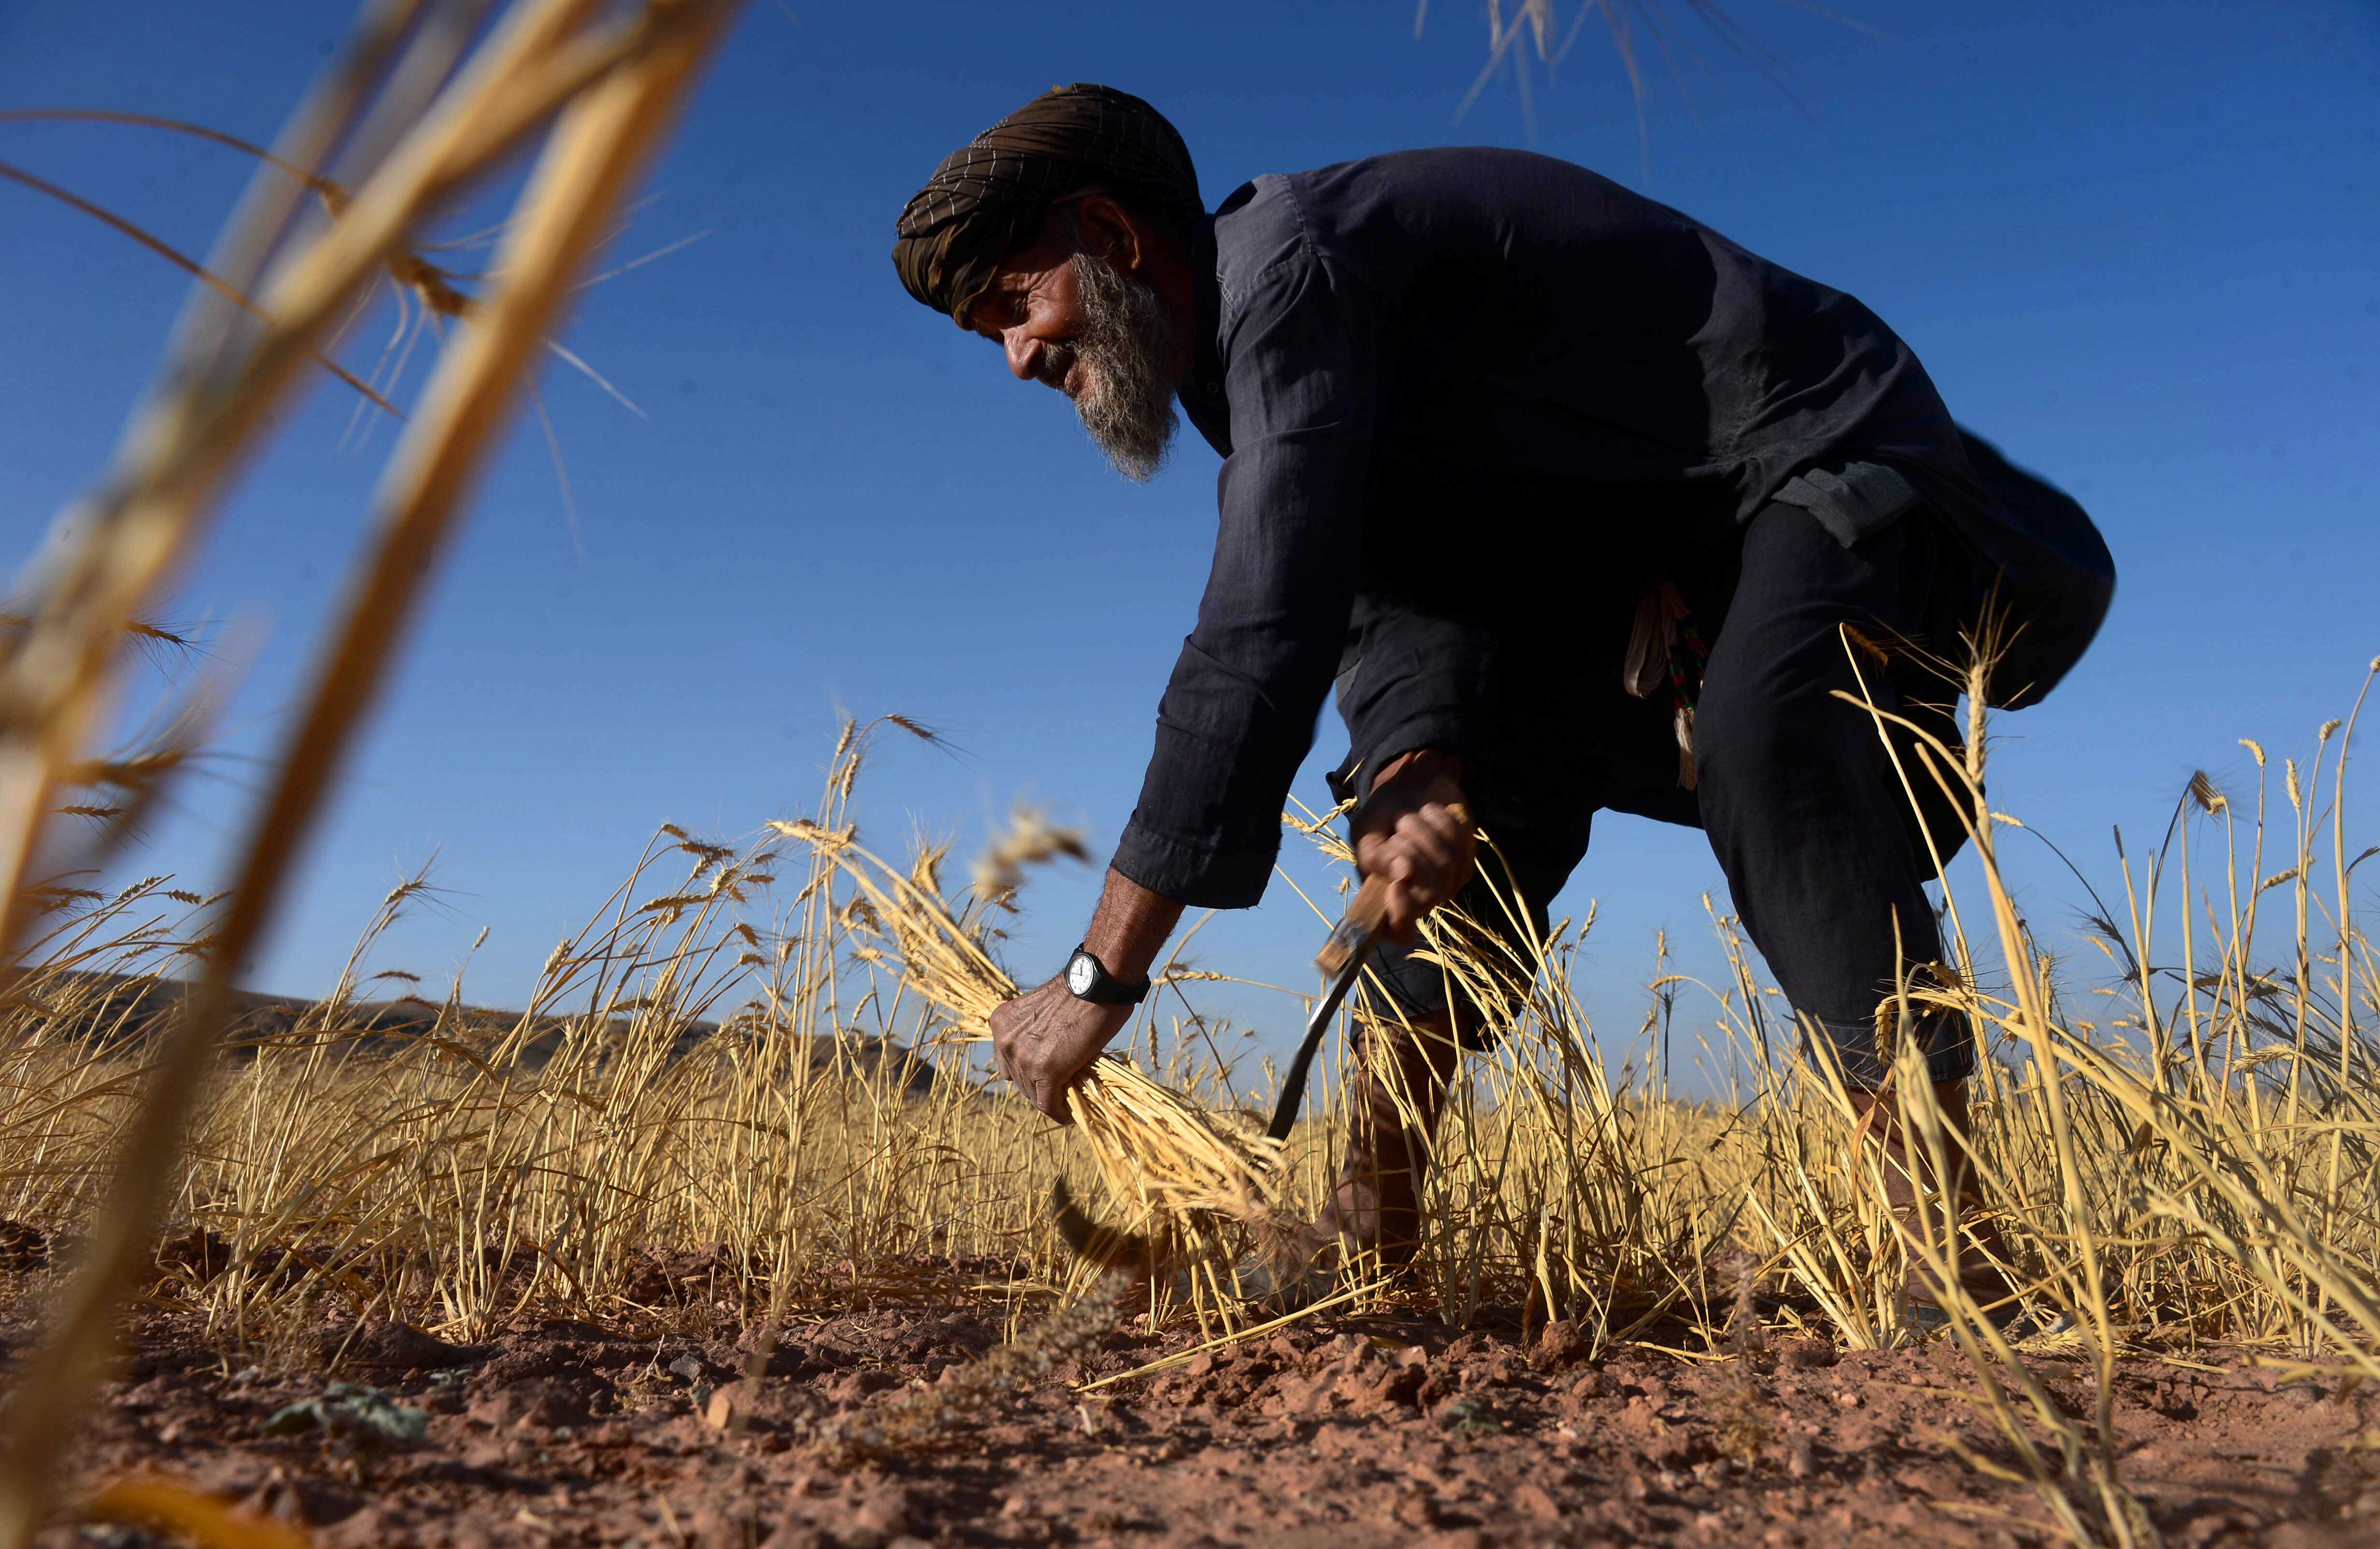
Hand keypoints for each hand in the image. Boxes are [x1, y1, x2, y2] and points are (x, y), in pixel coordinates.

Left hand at [990, 975, 1134, 1122]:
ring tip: (1068, 1100)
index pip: (1009, 1062)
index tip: (1045, 1079)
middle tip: (1061, 1090)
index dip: (1029, 1073)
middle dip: (1039, 1086)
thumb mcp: (1042, 1013)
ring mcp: (1023, 1058)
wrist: (1096, 984)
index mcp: (1001, 1024)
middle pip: (1020, 1080)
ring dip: (1051, 1098)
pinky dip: (1060, 1112)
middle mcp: (1005, 1041)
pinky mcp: (1045, 1071)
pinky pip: (1048, 1104)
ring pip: (1033, 1094)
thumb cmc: (1080, 991)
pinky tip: (1070, 1113)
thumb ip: (1035, 1035)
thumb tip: (1048, 1058)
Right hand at [1351, 750, 1475, 943]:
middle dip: (1409, 848)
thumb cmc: (1378, 822)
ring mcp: (1447, 884)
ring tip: (1407, 818)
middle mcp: (1420, 902)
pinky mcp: (1466, 861)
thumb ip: (1377, 857)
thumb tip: (1403, 872)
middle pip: (1429, 888)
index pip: (1400, 931)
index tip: (1394, 885)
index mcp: (1388, 903)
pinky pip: (1459, 840)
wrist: (1402, 795)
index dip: (1401, 914)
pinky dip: (1440, 820)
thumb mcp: (1366, 836)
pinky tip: (1427, 814)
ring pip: (1446, 861)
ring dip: (1423, 829)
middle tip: (1395, 831)